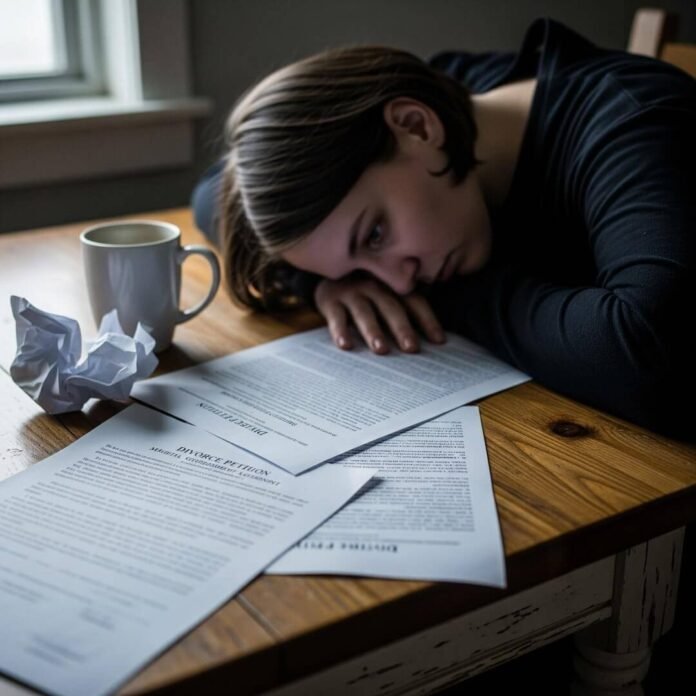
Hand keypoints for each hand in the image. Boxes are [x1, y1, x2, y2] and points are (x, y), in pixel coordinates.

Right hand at [314, 275, 445, 353]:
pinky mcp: (329, 300)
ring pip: (364, 312)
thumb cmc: (366, 291)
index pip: (414, 302)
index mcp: (393, 285)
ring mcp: (351, 292)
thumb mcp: (387, 293)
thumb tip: (436, 339)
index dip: (427, 320)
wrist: (328, 274)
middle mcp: (374, 286)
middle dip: (402, 328)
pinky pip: (336, 317)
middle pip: (391, 307)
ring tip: (381, 350)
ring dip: (373, 331)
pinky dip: (339, 331)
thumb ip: (406, 309)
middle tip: (411, 348)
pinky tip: (345, 346)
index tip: (439, 341)